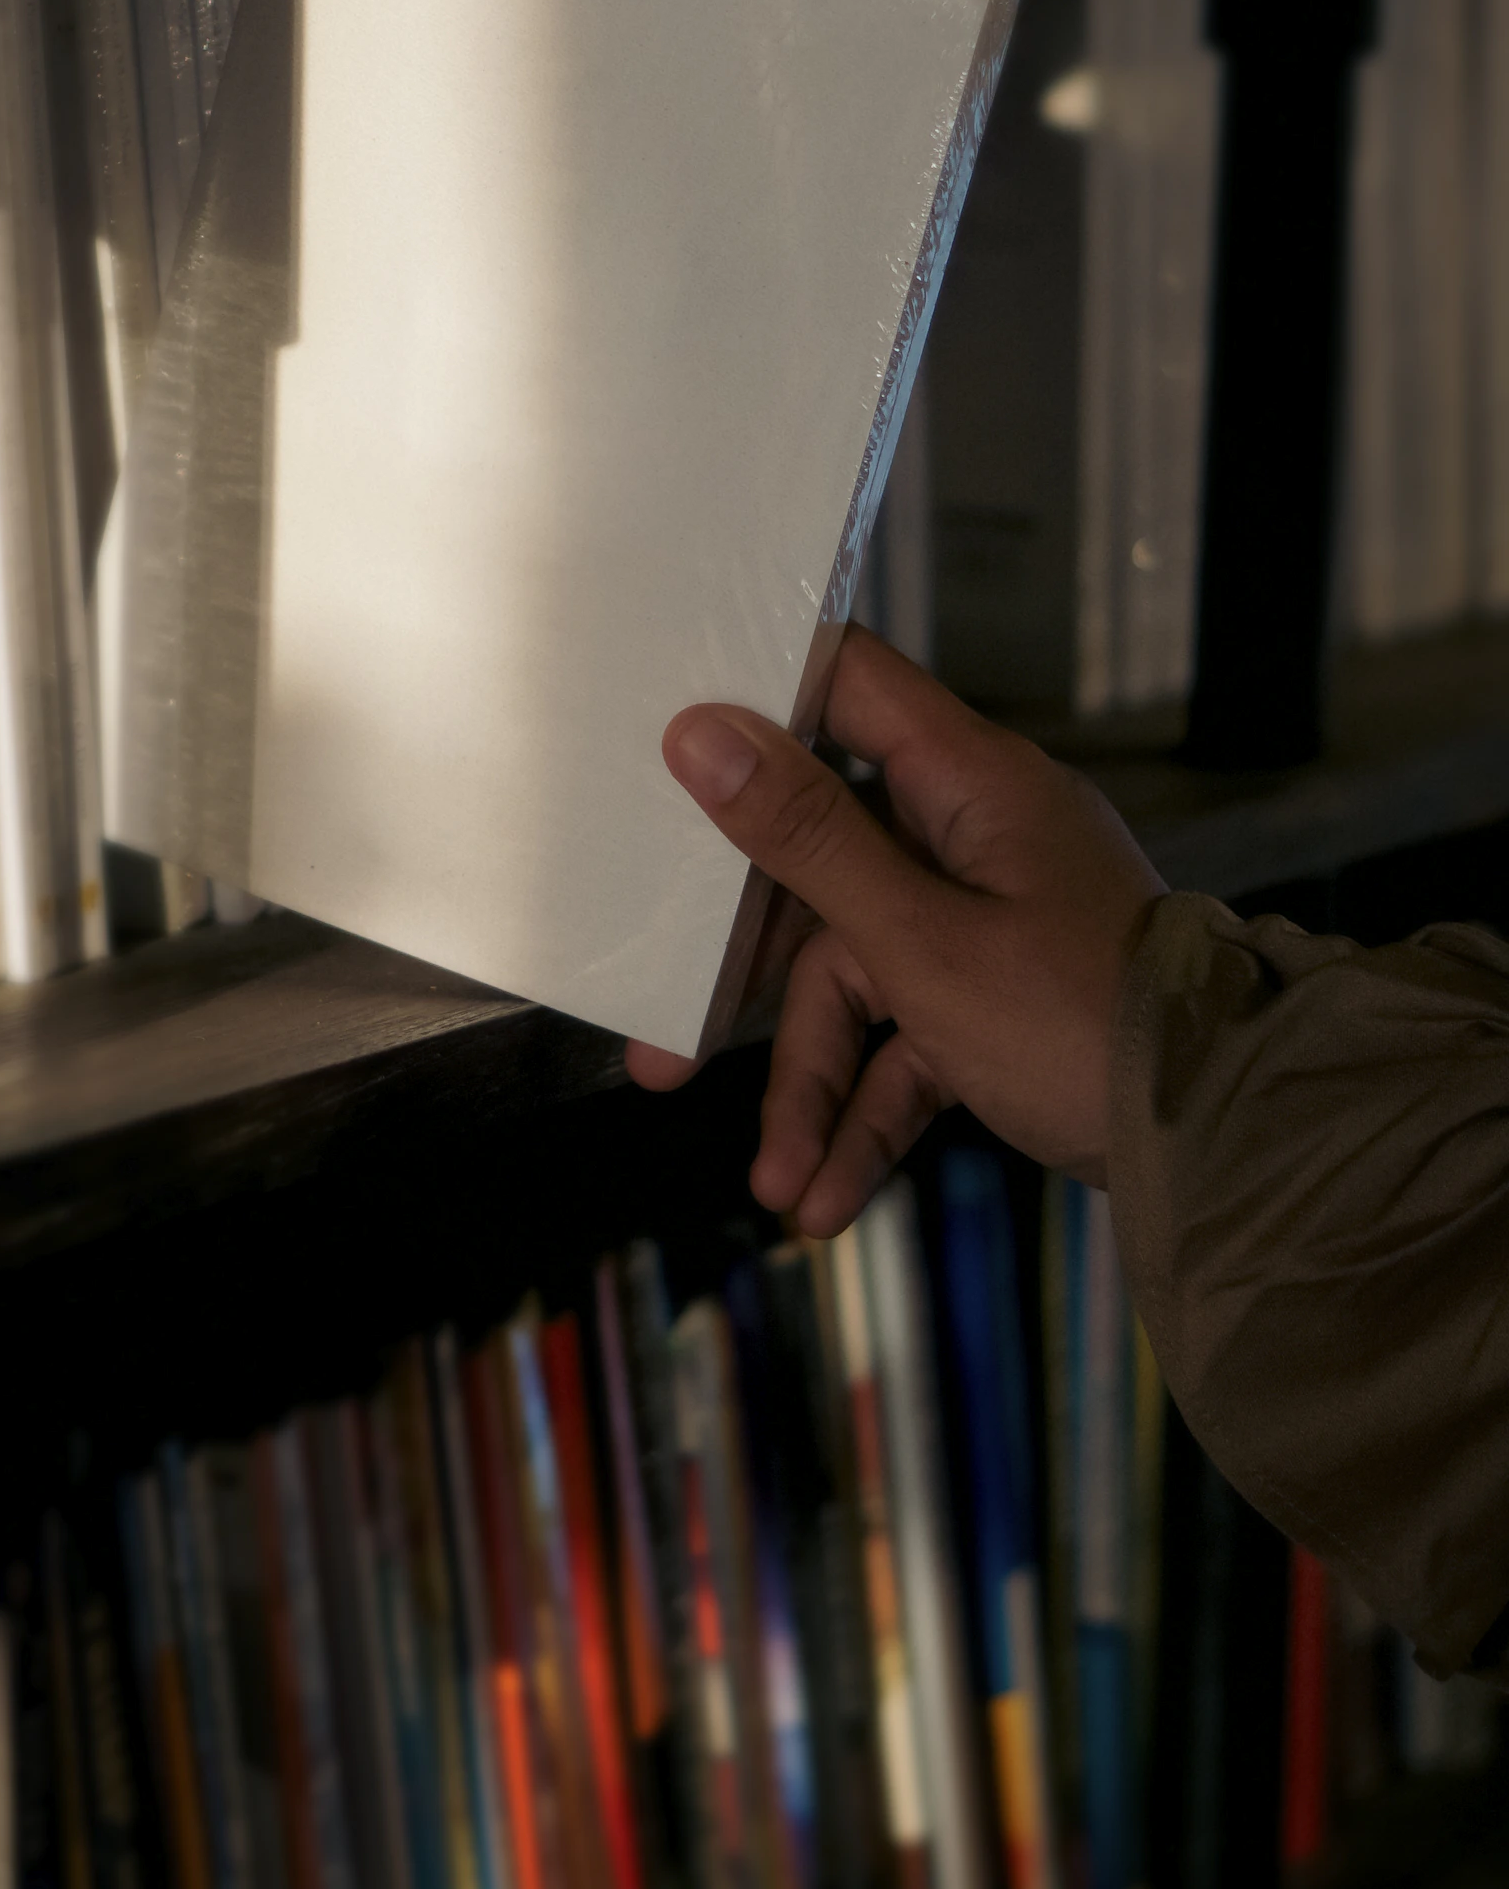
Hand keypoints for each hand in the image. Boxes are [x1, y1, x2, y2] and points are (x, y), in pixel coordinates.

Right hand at [625, 626, 1162, 1234]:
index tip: (661, 740)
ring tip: (776, 1186)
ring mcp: (992, 921)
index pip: (848, 688)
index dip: (756, 702)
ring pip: (861, 978)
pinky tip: (827, 1199)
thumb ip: (805, 838)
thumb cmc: (1077, 1022)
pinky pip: (911, 1044)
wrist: (1227, 1145)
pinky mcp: (1002, 1001)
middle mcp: (977, 835)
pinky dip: (872, 1112)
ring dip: (814, 1085)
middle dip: (748, 979)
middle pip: (825, 867)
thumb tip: (702, 731)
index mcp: (969, 782)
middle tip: (663, 1053)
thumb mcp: (920, 941)